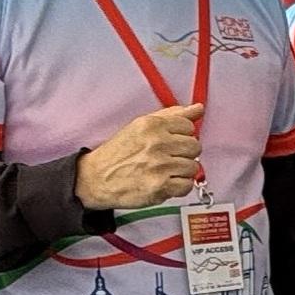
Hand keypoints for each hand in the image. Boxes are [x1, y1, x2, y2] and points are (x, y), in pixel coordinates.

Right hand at [74, 104, 201, 210]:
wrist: (96, 178)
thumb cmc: (118, 153)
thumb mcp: (141, 126)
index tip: (171, 142)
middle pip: (195, 147)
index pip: (189, 126)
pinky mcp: (161, 186)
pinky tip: (165, 182)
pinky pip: (187, 185)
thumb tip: (198, 108)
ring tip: (165, 170)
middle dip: (184, 154)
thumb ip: (172, 116)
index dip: (182, 136)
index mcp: (152, 125)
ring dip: (181, 171)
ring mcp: (160, 165)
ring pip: (193, 167)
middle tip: (168, 158)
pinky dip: (179, 186)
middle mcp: (157, 143)